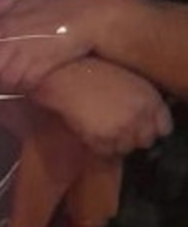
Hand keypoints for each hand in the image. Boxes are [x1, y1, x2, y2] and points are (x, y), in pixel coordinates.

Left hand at [0, 0, 127, 91]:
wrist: (91, 17)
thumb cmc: (59, 7)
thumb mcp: (26, 0)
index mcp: (3, 25)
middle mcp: (11, 39)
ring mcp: (27, 52)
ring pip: (4, 79)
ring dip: (4, 86)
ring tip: (8, 88)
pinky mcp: (44, 64)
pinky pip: (25, 83)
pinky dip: (23, 88)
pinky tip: (26, 87)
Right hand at [30, 57, 171, 156]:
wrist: (65, 75)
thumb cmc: (92, 74)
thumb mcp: (128, 81)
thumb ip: (143, 103)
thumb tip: (146, 125)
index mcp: (150, 99)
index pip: (162, 128)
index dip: (147, 128)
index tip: (136, 127)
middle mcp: (140, 115)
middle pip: (144, 141)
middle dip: (130, 136)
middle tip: (112, 126)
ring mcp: (123, 127)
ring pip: (124, 149)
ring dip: (112, 142)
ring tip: (97, 126)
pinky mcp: (103, 136)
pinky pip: (104, 151)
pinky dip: (95, 144)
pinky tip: (86, 128)